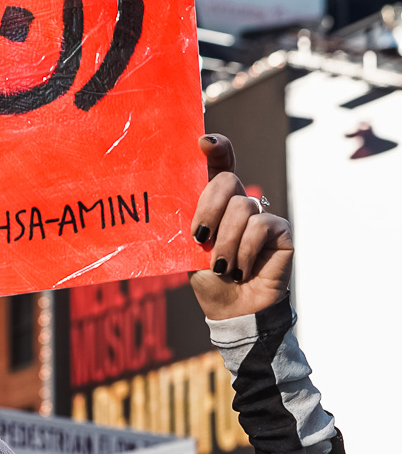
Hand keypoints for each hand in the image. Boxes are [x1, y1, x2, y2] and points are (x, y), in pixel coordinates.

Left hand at [188, 134, 292, 321]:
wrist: (233, 311)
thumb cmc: (211, 282)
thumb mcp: (191, 251)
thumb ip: (192, 223)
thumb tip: (173, 201)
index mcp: (217, 205)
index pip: (219, 166)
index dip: (217, 148)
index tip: (203, 142)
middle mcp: (241, 204)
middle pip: (227, 180)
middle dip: (209, 208)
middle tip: (201, 239)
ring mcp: (263, 215)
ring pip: (242, 208)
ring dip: (226, 244)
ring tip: (224, 268)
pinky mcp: (281, 230)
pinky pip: (259, 226)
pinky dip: (245, 251)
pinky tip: (242, 270)